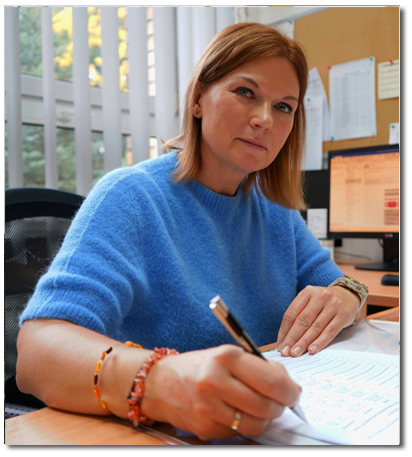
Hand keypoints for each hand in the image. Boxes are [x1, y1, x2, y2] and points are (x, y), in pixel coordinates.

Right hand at [141, 344, 301, 440]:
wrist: (161, 382)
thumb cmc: (199, 366)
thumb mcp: (228, 354)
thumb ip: (258, 367)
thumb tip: (288, 385)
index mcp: (226, 358)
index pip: (271, 380)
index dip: (289, 391)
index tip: (293, 393)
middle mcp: (215, 382)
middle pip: (265, 406)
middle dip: (280, 407)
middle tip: (280, 402)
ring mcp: (208, 408)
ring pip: (255, 425)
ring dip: (265, 419)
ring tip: (260, 408)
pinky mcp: (204, 428)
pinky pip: (237, 433)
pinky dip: (244, 426)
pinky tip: (237, 413)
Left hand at [276, 285, 359, 356]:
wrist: (348, 294)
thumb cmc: (324, 302)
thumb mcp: (310, 301)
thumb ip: (299, 315)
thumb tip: (285, 338)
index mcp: (307, 292)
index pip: (291, 313)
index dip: (284, 330)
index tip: (280, 343)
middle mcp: (320, 296)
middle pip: (302, 321)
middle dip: (292, 338)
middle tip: (285, 351)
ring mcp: (333, 305)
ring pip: (315, 327)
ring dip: (304, 342)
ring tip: (296, 352)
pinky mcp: (343, 315)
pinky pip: (330, 331)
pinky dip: (320, 342)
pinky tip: (312, 349)